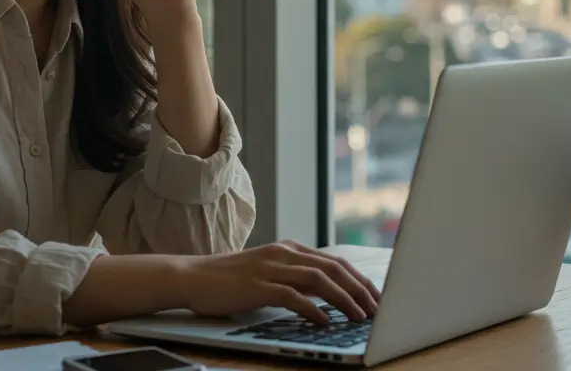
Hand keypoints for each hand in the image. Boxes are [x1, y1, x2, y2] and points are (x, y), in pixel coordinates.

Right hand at [173, 241, 381, 324]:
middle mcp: (284, 253)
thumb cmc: (231, 279)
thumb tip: (327, 296)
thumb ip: (296, 279)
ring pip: (318, 279)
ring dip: (344, 298)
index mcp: (290, 249)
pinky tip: (324, 321)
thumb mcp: (269, 272)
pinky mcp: (257, 285)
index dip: (359, 279)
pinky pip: (292, 295)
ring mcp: (270, 267)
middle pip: (333, 268)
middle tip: (378, 309)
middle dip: (360, 289)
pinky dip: (312, 308)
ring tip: (359, 316)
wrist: (192, 276)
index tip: (377, 297)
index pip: (335, 262)